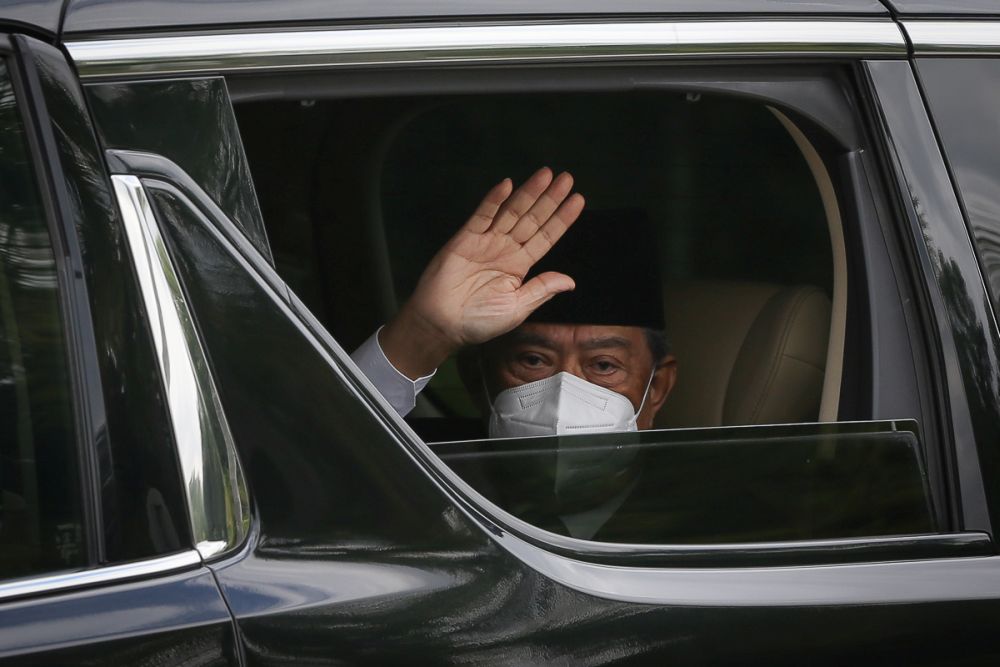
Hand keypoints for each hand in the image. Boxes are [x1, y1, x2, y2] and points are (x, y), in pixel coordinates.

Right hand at [380, 167, 584, 378]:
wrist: (442, 325)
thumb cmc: (478, 321)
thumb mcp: (517, 308)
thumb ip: (541, 290)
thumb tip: (570, 282)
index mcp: (520, 266)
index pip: (546, 237)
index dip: (561, 219)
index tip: (578, 200)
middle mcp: (505, 249)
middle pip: (532, 219)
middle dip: (549, 199)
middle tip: (567, 178)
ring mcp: (486, 242)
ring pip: (511, 212)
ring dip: (528, 193)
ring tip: (546, 175)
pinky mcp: (465, 239)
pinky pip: (482, 215)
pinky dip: (494, 200)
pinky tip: (507, 185)